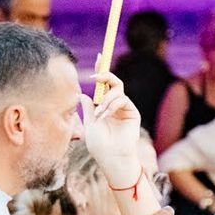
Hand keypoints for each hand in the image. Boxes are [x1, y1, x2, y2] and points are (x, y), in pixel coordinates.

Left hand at [78, 77, 145, 201]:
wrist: (112, 158)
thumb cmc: (99, 145)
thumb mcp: (89, 123)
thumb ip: (88, 108)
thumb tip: (82, 93)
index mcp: (103, 107)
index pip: (102, 86)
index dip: (101, 71)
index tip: (99, 57)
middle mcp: (114, 105)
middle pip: (112, 82)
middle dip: (105, 74)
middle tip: (97, 75)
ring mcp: (124, 108)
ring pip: (117, 90)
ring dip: (106, 99)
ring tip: (100, 114)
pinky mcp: (132, 112)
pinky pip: (122, 99)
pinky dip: (112, 104)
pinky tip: (106, 115)